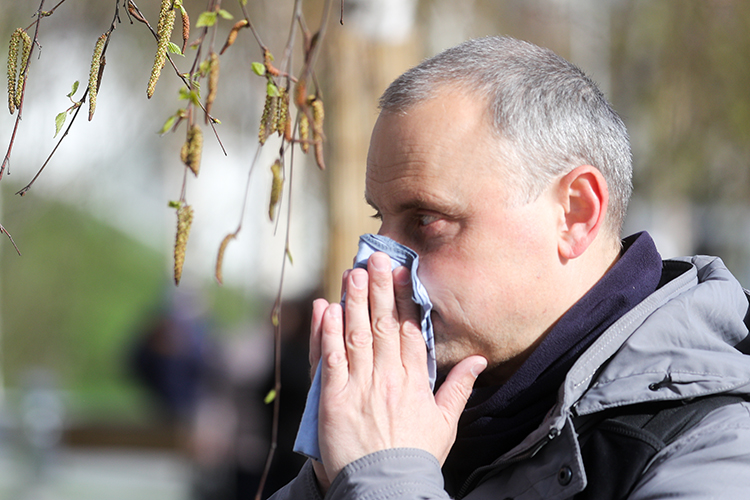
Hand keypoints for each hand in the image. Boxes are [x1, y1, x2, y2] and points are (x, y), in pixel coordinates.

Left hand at [310, 252, 486, 484]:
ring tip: (351, 273)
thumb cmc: (417, 454)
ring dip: (353, 301)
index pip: (411, 330)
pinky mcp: (335, 398)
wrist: (387, 487)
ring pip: (357, 335)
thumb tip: (479, 360)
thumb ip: (460, 387)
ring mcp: (361, 386)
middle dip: (378, 288)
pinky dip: (328, 333)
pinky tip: (327, 310)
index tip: (400, 272)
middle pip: (384, 325)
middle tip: (374, 258)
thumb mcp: (446, 422)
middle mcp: (389, 377)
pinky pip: (332, 359)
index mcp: (415, 380)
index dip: (405, 298)